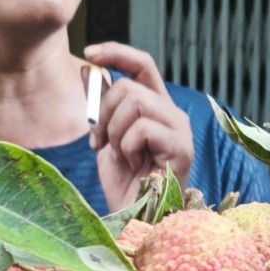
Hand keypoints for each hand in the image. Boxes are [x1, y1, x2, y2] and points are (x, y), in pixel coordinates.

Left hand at [84, 42, 194, 209]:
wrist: (136, 218)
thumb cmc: (125, 183)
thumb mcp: (106, 137)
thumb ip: (102, 105)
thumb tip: (88, 68)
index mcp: (158, 108)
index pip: (142, 64)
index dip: (117, 52)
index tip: (90, 53)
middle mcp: (173, 114)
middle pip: (130, 86)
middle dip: (103, 113)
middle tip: (100, 142)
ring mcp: (180, 130)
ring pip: (135, 102)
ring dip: (115, 131)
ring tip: (121, 155)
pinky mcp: (181, 147)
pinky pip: (142, 128)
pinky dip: (127, 147)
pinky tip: (135, 165)